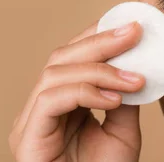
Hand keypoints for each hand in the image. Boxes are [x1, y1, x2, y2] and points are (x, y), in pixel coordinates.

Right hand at [9, 22, 144, 161]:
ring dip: (98, 69)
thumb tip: (135, 64)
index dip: (98, 38)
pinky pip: (52, 98)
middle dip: (99, 43)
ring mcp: (30, 121)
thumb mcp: (120, 132)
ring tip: (133, 76)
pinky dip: (86, 91)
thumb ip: (122, 98)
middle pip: (61, 58)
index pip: (73, 59)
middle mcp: (40, 108)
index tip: (129, 27)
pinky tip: (114, 96)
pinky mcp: (28, 135)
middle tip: (133, 33)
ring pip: (55, 73)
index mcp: (60, 104)